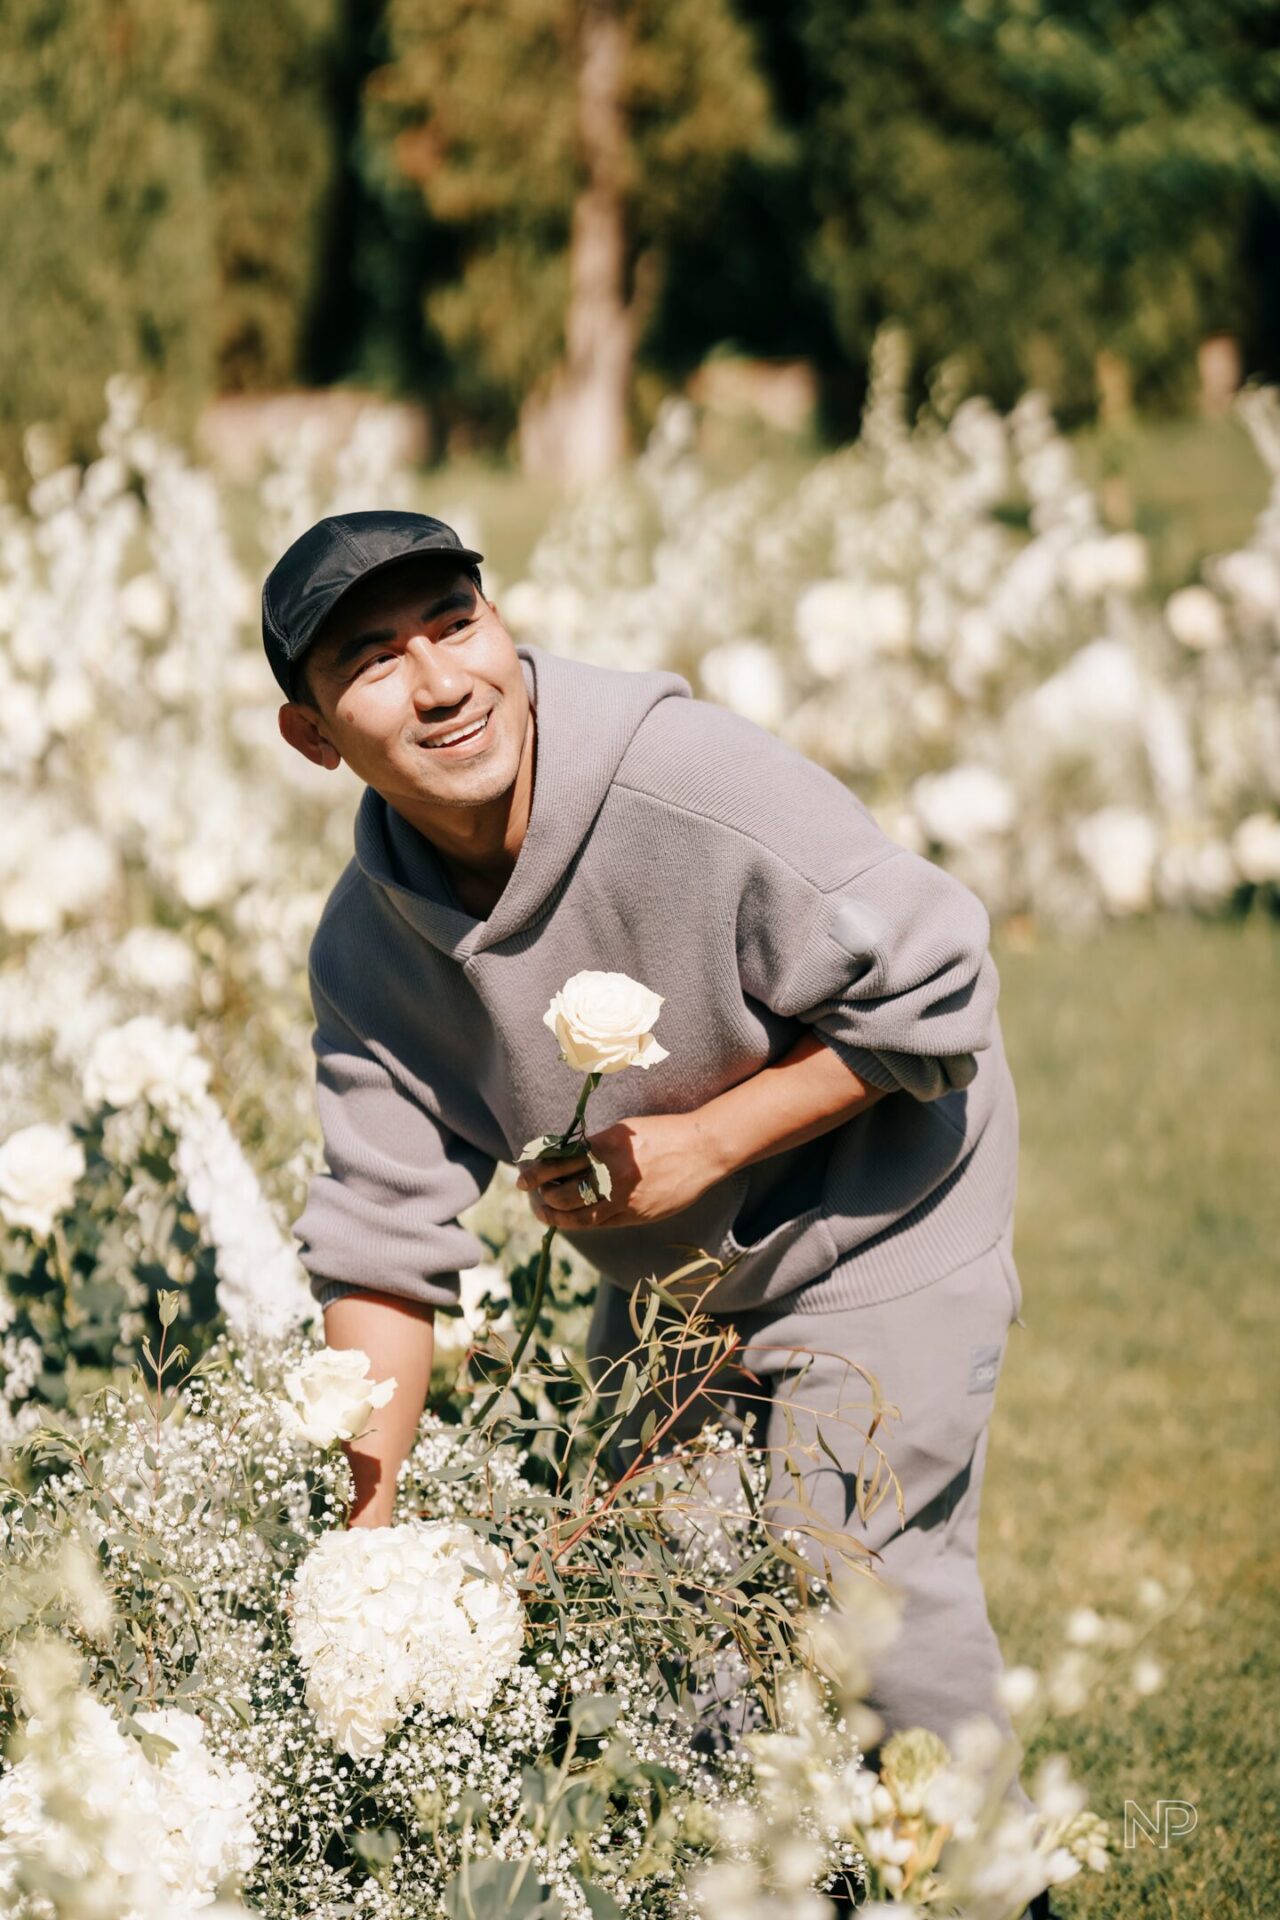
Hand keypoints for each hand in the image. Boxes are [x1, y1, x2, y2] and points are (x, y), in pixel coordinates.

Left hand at [514, 1112, 722, 1231]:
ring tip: (547, 1212)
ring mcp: (625, 1199)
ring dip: (558, 1216)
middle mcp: (612, 1175)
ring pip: (579, 1217)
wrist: (702, 1150)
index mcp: (606, 1148)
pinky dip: (583, 1221)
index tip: (523, 1177)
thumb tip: (565, 1160)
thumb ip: (595, 1147)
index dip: (536, 1173)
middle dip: (543, 1197)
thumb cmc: (662, 1133)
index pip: (558, 1164)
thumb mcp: (624, 1131)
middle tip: (534, 1194)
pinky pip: (602, 1223)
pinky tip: (575, 1217)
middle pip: (563, 1195)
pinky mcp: (637, 1215)